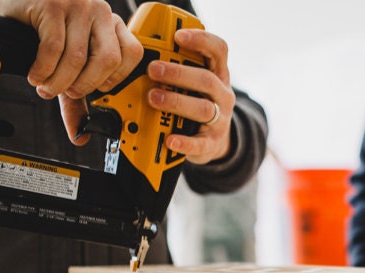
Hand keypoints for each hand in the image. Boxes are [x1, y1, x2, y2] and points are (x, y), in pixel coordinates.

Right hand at [0, 0, 142, 98]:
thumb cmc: (44, 27)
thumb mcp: (67, 61)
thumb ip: (77, 97)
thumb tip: (80, 134)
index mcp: (112, 24)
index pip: (131, 56)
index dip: (113, 79)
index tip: (95, 88)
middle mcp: (100, 12)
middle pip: (107, 60)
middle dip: (85, 85)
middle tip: (67, 91)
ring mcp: (77, 6)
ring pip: (78, 58)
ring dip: (59, 82)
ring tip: (45, 86)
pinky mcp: (52, 6)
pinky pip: (53, 49)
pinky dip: (43, 69)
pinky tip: (36, 75)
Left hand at [145, 29, 235, 163]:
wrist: (214, 141)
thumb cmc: (196, 103)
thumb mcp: (194, 82)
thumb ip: (177, 66)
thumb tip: (142, 51)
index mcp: (218, 74)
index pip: (218, 51)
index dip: (201, 40)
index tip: (178, 36)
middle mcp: (222, 95)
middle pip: (207, 80)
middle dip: (178, 73)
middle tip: (153, 69)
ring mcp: (220, 119)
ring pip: (203, 109)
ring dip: (176, 102)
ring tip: (153, 98)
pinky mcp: (212, 142)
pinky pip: (200, 143)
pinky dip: (184, 142)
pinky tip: (169, 140)